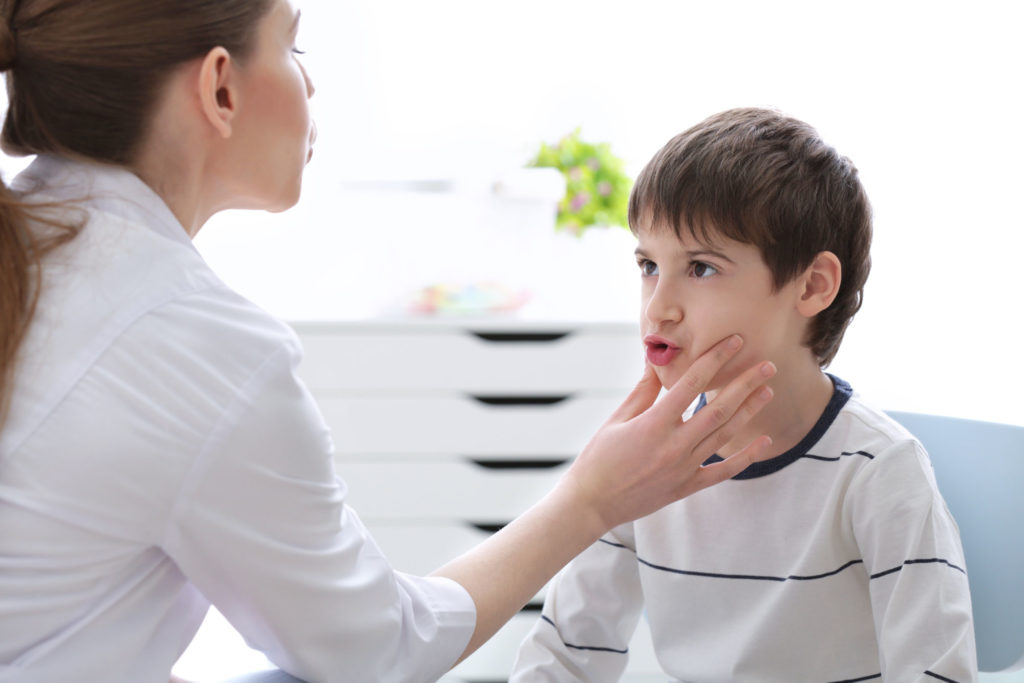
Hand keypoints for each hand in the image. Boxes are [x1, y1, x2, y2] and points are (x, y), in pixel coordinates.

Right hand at [560, 334, 774, 532]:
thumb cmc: (598, 458)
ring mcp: (683, 468)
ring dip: (748, 412)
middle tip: (767, 365)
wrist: (592, 504)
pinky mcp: (686, 487)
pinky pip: (723, 471)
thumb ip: (642, 391)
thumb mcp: (616, 419)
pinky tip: (764, 442)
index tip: (734, 342)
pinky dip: (746, 457)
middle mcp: (674, 445)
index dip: (715, 359)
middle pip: (718, 409)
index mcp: (654, 424)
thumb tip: (656, 361)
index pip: (692, 384)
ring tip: (767, 391)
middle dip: (745, 384)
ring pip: (724, 435)